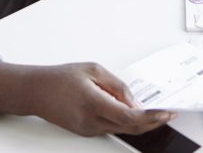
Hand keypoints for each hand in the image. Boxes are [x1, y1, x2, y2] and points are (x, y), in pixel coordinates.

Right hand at [0, 61, 175, 136]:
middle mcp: (91, 121)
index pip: (130, 117)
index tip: (166, 113)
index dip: (151, 117)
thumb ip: (116, 85)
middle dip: (152, 122)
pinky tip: (128, 111)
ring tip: (151, 110)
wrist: (35, 91)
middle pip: (130, 129)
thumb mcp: (92, 70)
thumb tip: (134, 101)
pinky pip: (111, 128)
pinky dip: (124, 121)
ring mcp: (88, 129)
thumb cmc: (60, 77)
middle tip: (166, 114)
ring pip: (122, 129)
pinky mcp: (85, 132)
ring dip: (138, 122)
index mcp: (93, 102)